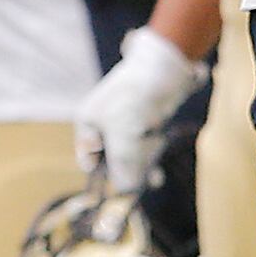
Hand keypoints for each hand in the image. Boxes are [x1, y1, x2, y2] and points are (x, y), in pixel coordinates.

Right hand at [74, 25, 205, 193]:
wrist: (167, 65)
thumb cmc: (138, 99)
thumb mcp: (125, 136)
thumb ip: (122, 165)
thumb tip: (126, 191)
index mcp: (87, 123)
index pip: (88, 161)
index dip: (103, 176)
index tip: (123, 189)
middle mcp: (102, 124)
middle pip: (111, 160)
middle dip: (128, 172)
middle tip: (146, 182)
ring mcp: (123, 122)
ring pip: (130, 155)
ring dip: (143, 166)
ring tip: (156, 175)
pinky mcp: (144, 120)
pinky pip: (144, 146)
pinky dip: (151, 156)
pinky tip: (159, 164)